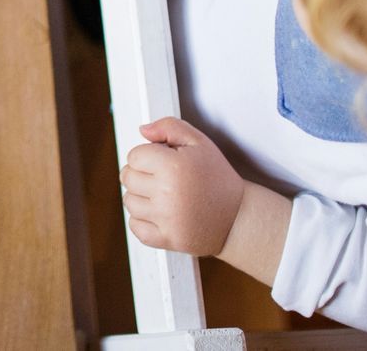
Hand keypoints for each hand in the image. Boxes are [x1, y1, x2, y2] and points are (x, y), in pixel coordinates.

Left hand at [121, 117, 247, 256]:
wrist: (238, 217)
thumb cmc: (218, 178)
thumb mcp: (200, 143)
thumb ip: (169, 127)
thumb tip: (143, 130)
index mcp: (174, 166)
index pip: (134, 156)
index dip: (147, 156)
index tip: (162, 162)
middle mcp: (168, 193)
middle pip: (127, 178)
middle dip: (141, 174)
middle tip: (162, 178)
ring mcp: (167, 218)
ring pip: (129, 201)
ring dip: (140, 197)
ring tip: (162, 196)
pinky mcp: (168, 239)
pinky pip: (135, 227)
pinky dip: (142, 220)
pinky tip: (159, 214)